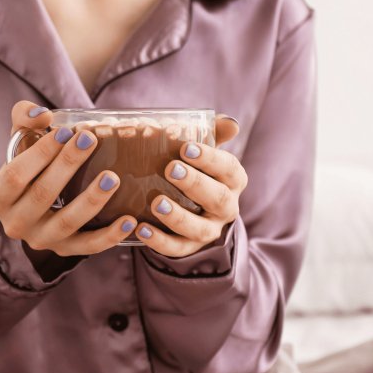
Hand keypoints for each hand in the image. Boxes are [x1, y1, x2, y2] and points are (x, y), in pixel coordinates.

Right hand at [0, 101, 137, 261]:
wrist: (30, 205)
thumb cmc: (28, 165)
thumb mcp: (19, 141)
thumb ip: (24, 119)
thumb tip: (43, 115)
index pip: (14, 176)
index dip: (39, 154)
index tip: (64, 131)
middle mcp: (15, 224)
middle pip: (41, 195)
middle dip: (67, 166)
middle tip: (90, 140)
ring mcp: (41, 240)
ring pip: (67, 223)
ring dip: (91, 200)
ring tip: (112, 177)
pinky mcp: (65, 250)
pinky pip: (88, 247)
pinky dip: (110, 236)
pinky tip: (129, 219)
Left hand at [136, 114, 247, 256]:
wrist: (190, 206)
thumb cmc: (193, 168)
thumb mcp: (201, 151)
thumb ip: (211, 134)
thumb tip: (229, 123)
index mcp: (232, 180)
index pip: (229, 168)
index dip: (210, 159)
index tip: (185, 148)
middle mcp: (226, 207)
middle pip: (219, 198)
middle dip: (195, 184)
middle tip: (170, 169)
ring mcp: (209, 229)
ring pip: (201, 229)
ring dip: (178, 217)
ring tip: (156, 203)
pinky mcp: (189, 247)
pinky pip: (177, 249)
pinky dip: (159, 241)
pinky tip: (141, 229)